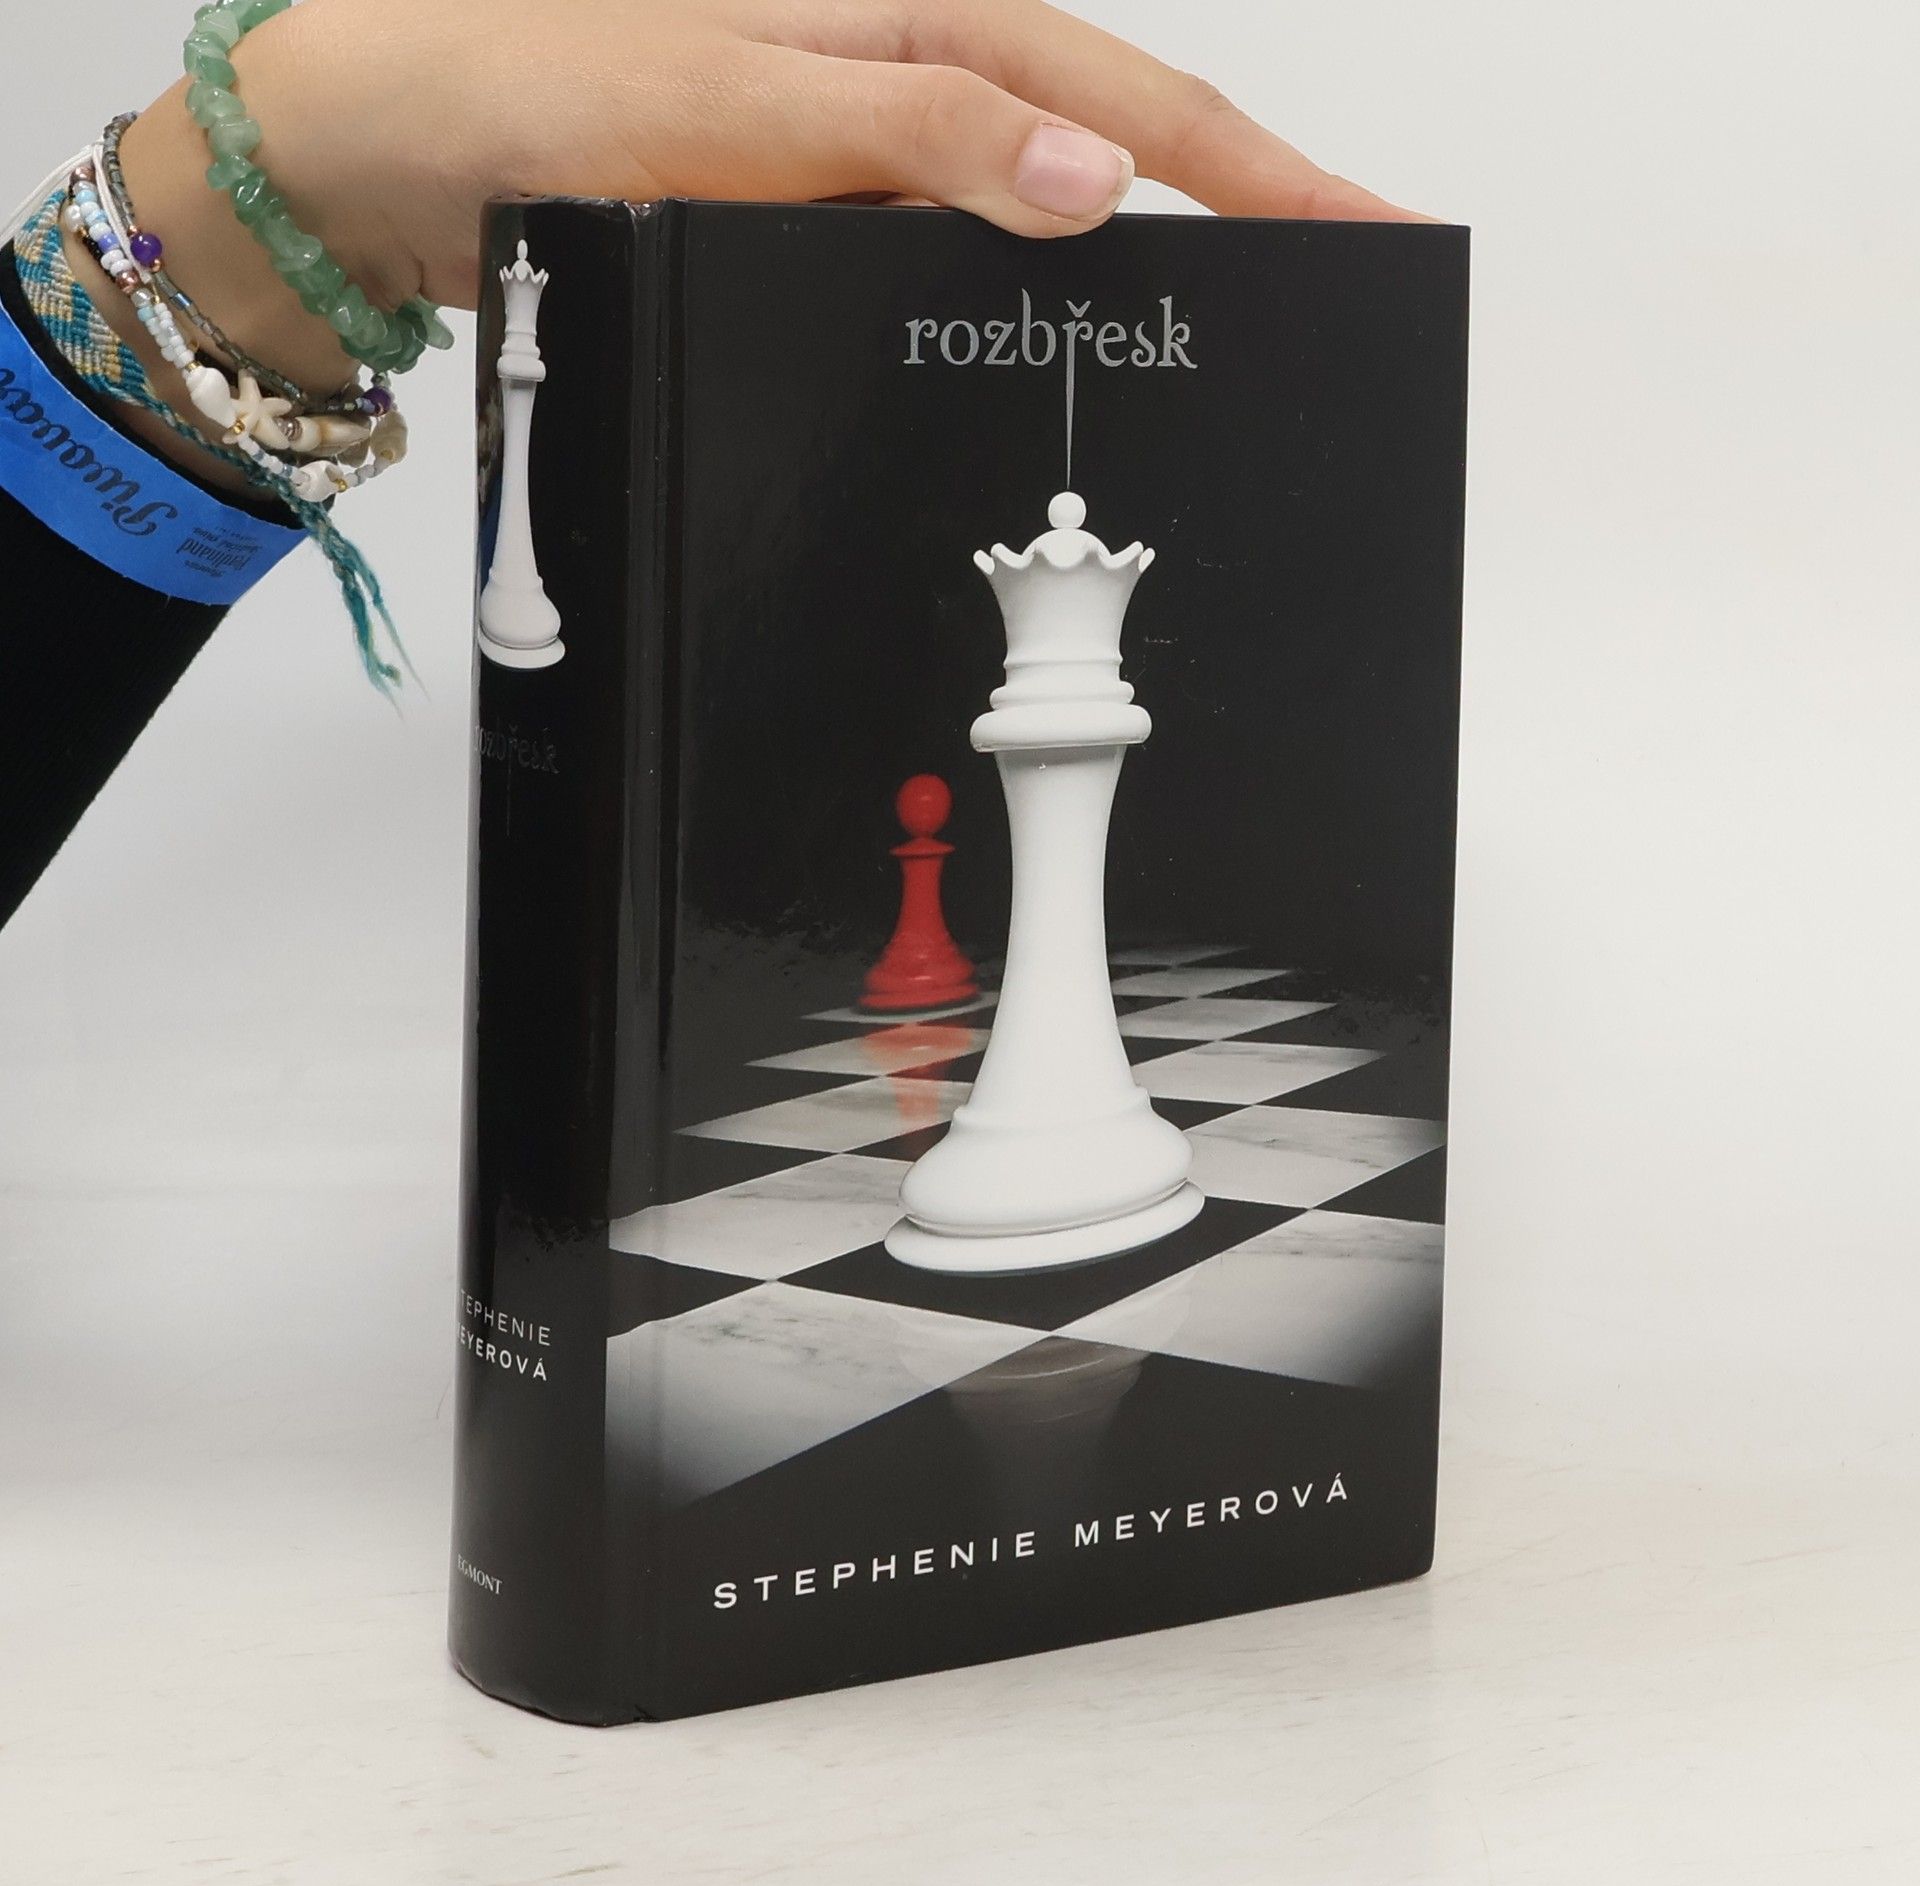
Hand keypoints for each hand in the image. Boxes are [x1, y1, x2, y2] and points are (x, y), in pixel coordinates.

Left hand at [104, 0, 1415, 470]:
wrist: (410, 152)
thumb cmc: (544, 88)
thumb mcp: (740, 102)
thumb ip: (912, 128)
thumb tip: (1085, 175)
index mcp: (919, 23)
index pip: (1133, 103)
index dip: (1261, 169)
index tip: (1370, 224)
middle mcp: (915, 87)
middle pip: (1119, 154)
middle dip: (1239, 224)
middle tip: (1342, 299)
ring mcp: (881, 166)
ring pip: (1045, 227)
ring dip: (1132, 286)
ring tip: (1231, 352)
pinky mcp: (835, 229)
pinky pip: (959, 277)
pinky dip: (1015, 320)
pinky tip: (1048, 359)